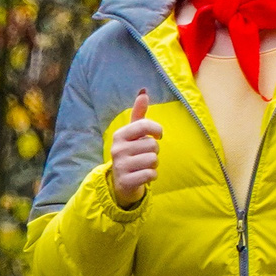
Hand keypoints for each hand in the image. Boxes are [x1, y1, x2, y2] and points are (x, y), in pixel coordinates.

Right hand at [110, 90, 162, 205]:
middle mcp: (117, 149)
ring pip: (153, 160)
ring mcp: (120, 166)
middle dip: (154, 151)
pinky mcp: (126, 181)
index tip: (158, 135)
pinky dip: (152, 176)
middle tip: (144, 156)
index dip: (157, 129)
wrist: (120, 182)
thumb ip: (138, 114)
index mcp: (119, 135)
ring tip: (143, 165)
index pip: (144, 125)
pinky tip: (143, 175)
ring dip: (154, 164)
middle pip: (152, 145)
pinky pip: (151, 174)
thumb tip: (143, 92)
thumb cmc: (131, 153)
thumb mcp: (133, 134)